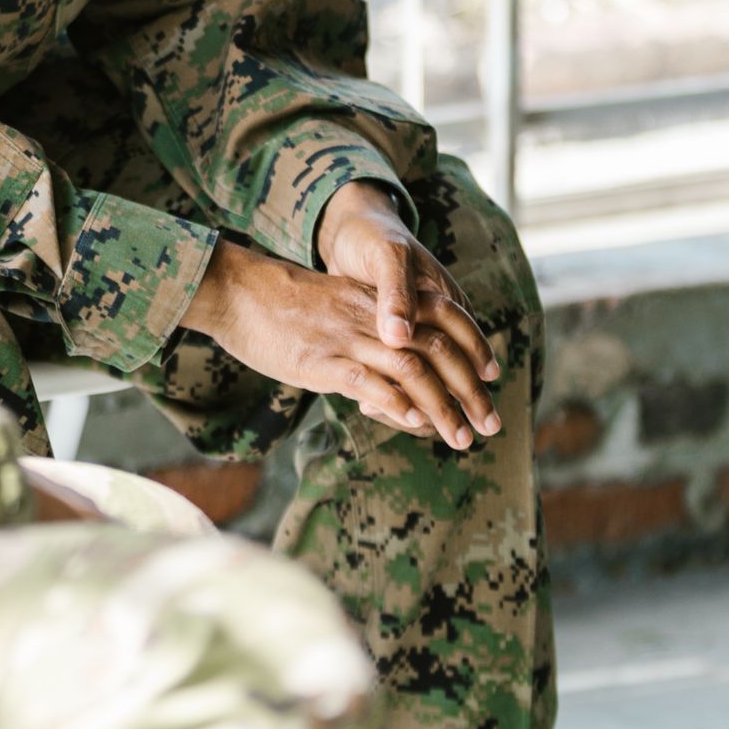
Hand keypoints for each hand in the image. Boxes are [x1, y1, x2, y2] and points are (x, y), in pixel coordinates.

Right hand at [182, 210, 499, 450]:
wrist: (236, 288)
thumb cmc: (280, 303)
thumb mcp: (335, 307)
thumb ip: (365, 331)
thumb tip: (385, 372)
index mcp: (378, 300)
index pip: (445, 318)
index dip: (475, 347)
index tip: (492, 377)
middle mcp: (372, 317)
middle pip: (439, 350)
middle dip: (470, 391)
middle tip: (490, 425)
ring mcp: (347, 338)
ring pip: (413, 371)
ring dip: (444, 409)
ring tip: (461, 440)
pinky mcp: (320, 361)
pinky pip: (369, 383)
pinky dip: (398, 406)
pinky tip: (415, 424)